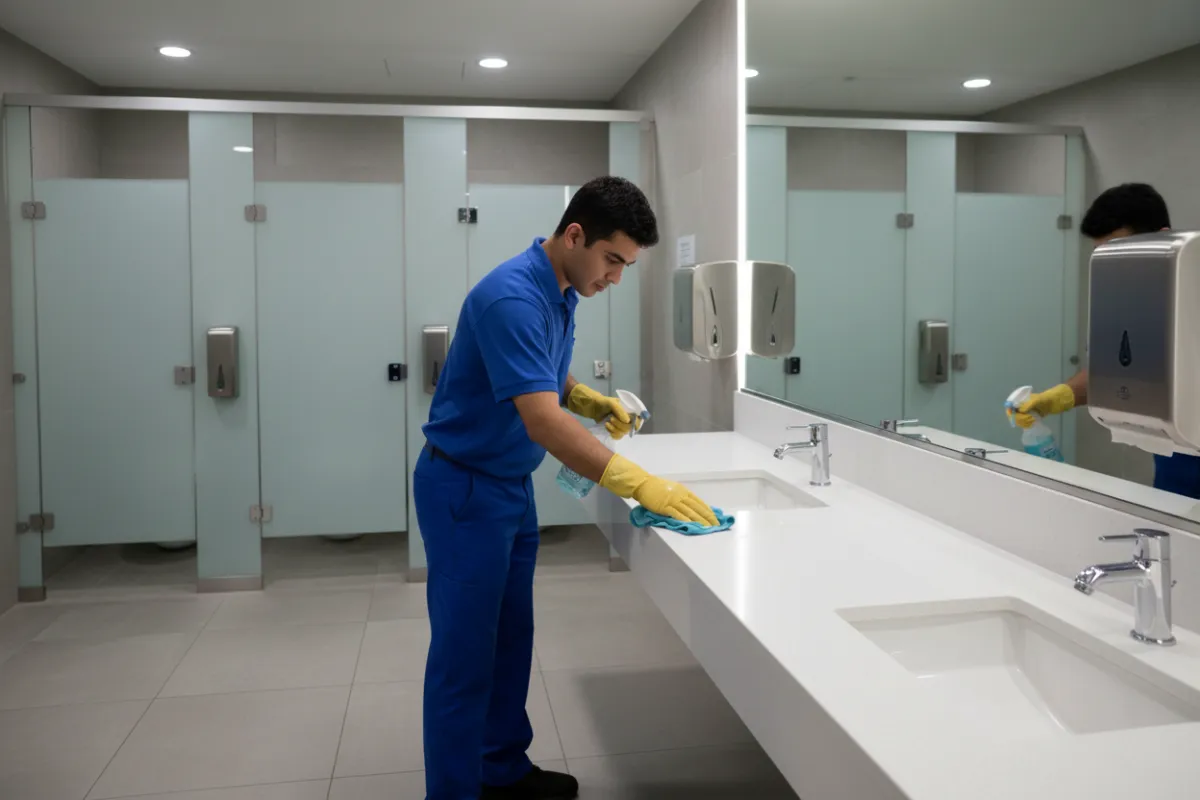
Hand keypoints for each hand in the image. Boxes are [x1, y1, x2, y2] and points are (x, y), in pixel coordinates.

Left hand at [567, 384, 641, 439]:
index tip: (629, 423)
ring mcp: (619, 424)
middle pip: (631, 427)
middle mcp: (626, 417)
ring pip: (624, 432)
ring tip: (607, 422)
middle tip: (611, 418)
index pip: (639, 418)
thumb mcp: (610, 402)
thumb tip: (628, 421)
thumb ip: (620, 410)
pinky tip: (606, 427)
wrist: (588, 406)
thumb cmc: (599, 401)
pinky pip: (618, 436)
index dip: (637, 423)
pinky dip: (613, 433)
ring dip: (616, 429)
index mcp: (628, 409)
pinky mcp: (613, 429)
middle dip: (621, 424)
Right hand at [599, 454, 717, 525]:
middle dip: (708, 517)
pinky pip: (678, 514)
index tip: (715, 518)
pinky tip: (692, 525)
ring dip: (700, 521)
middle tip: (716, 525)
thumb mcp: (673, 489)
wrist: (643, 484)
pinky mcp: (666, 506)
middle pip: (698, 508)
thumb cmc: (656, 487)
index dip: (708, 511)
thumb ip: (681, 496)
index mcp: (684, 491)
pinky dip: (686, 520)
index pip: (699, 502)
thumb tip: (690, 506)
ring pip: (691, 512)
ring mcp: (674, 501)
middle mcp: (681, 495)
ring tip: (708, 528)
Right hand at [1013, 384, 1074, 428]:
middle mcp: (1021, 407)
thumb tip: (1020, 411)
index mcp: (1020, 400)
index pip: (1009, 407)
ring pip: (1018, 420)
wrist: (1056, 402)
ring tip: (1032, 420)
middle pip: (1013, 415)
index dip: (1010, 412)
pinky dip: (1026, 425)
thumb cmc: (1046, 399)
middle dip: (1020, 418)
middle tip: (1029, 418)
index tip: (1014, 416)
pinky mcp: (1030, 418)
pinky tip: (1032, 424)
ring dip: (1024, 422)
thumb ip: (1027, 405)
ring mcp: (1025, 413)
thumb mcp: (1036, 400)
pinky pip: (1024, 423)